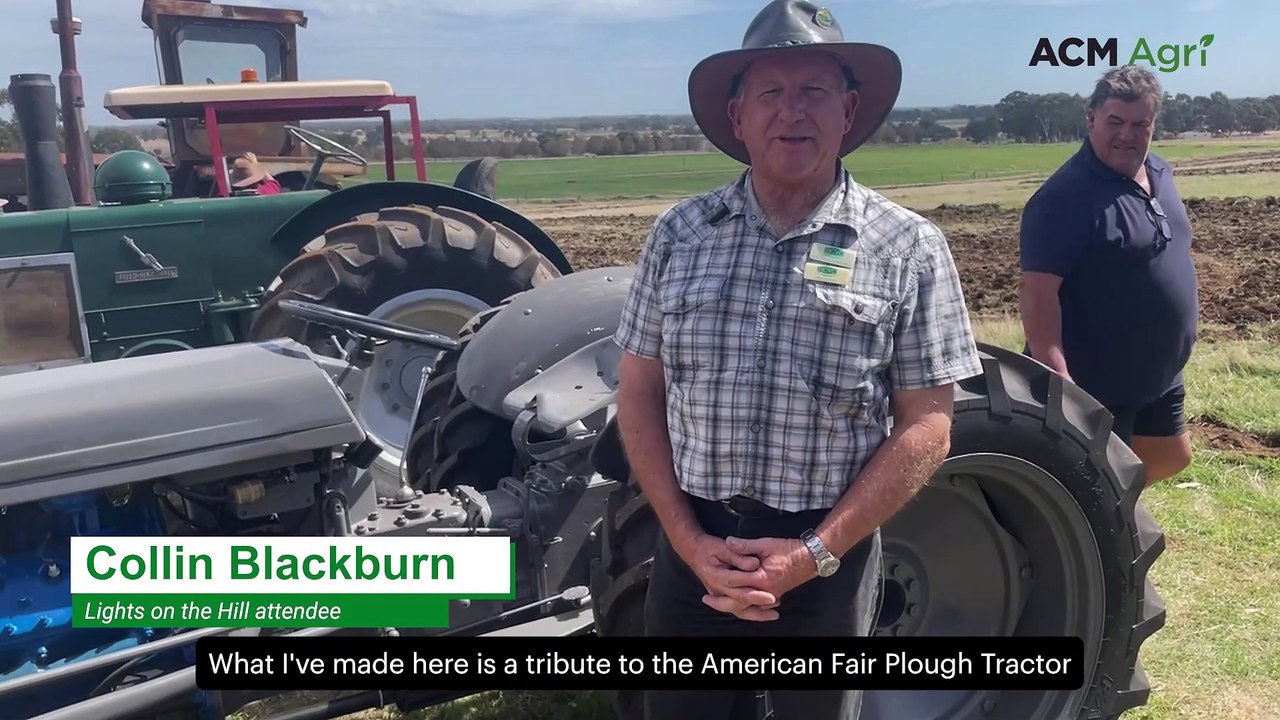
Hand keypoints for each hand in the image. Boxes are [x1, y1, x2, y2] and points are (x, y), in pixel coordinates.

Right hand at [679, 534, 777, 618]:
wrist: (693, 551)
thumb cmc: (708, 547)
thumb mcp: (722, 546)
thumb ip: (739, 554)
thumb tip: (754, 564)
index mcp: (715, 576)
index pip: (737, 584)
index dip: (754, 589)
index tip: (770, 591)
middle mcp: (716, 589)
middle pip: (739, 601)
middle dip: (758, 603)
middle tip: (775, 601)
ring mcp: (718, 595)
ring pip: (738, 609)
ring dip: (756, 614)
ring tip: (773, 614)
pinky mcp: (722, 596)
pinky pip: (737, 609)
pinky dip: (750, 612)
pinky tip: (763, 611)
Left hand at [701, 536, 815, 620]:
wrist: (810, 558)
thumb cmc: (789, 550)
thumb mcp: (765, 544)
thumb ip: (745, 546)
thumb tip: (728, 542)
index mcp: (761, 579)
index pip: (737, 585)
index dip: (721, 583)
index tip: (707, 582)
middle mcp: (765, 592)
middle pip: (739, 604)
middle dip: (721, 603)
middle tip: (706, 599)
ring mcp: (771, 595)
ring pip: (748, 608)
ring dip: (732, 606)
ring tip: (718, 602)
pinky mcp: (775, 594)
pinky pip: (757, 606)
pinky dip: (747, 607)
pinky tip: (739, 604)